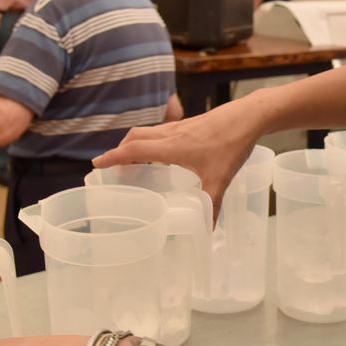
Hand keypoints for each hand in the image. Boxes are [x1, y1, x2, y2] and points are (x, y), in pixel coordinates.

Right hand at [94, 96, 266, 210]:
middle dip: (119, 151)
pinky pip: (161, 132)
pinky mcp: (190, 124)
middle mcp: (170, 134)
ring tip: (132, 161)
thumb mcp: (220, 178)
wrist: (248, 116)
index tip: (96, 164)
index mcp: (171, 146)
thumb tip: (207, 229)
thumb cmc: (232, 144)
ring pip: (147, 132)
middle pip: (135, 138)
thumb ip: (212, 204)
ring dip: (134, 144)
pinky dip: (151, 141)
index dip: (113, 157)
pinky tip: (161, 154)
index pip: (133, 150)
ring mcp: (180, 127)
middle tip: (113, 167)